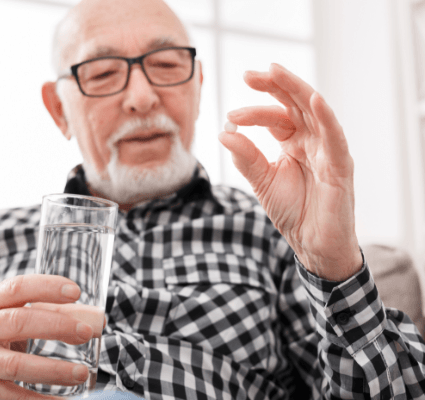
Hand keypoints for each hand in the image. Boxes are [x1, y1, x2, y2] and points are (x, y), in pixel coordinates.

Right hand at [0, 275, 103, 398]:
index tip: (76, 292)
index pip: (18, 288)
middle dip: (56, 326)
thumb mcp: (10, 312)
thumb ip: (48, 311)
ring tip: (81, 373)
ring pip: (16, 365)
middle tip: (86, 332)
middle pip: (18, 322)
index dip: (47, 287)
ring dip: (52, 370)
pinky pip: (13, 397)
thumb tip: (93, 320)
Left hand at [219, 63, 361, 280]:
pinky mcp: (340, 166)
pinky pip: (335, 137)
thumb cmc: (293, 212)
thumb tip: (224, 132)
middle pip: (295, 104)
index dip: (253, 113)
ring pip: (315, 112)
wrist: (311, 244)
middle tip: (249, 75)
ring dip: (296, 90)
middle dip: (274, 86)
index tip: (230, 117)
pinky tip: (313, 99)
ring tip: (275, 72)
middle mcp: (312, 141)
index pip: (275, 117)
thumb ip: (246, 158)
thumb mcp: (262, 182)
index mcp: (293, 143)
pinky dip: (326, 118)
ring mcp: (328, 151)